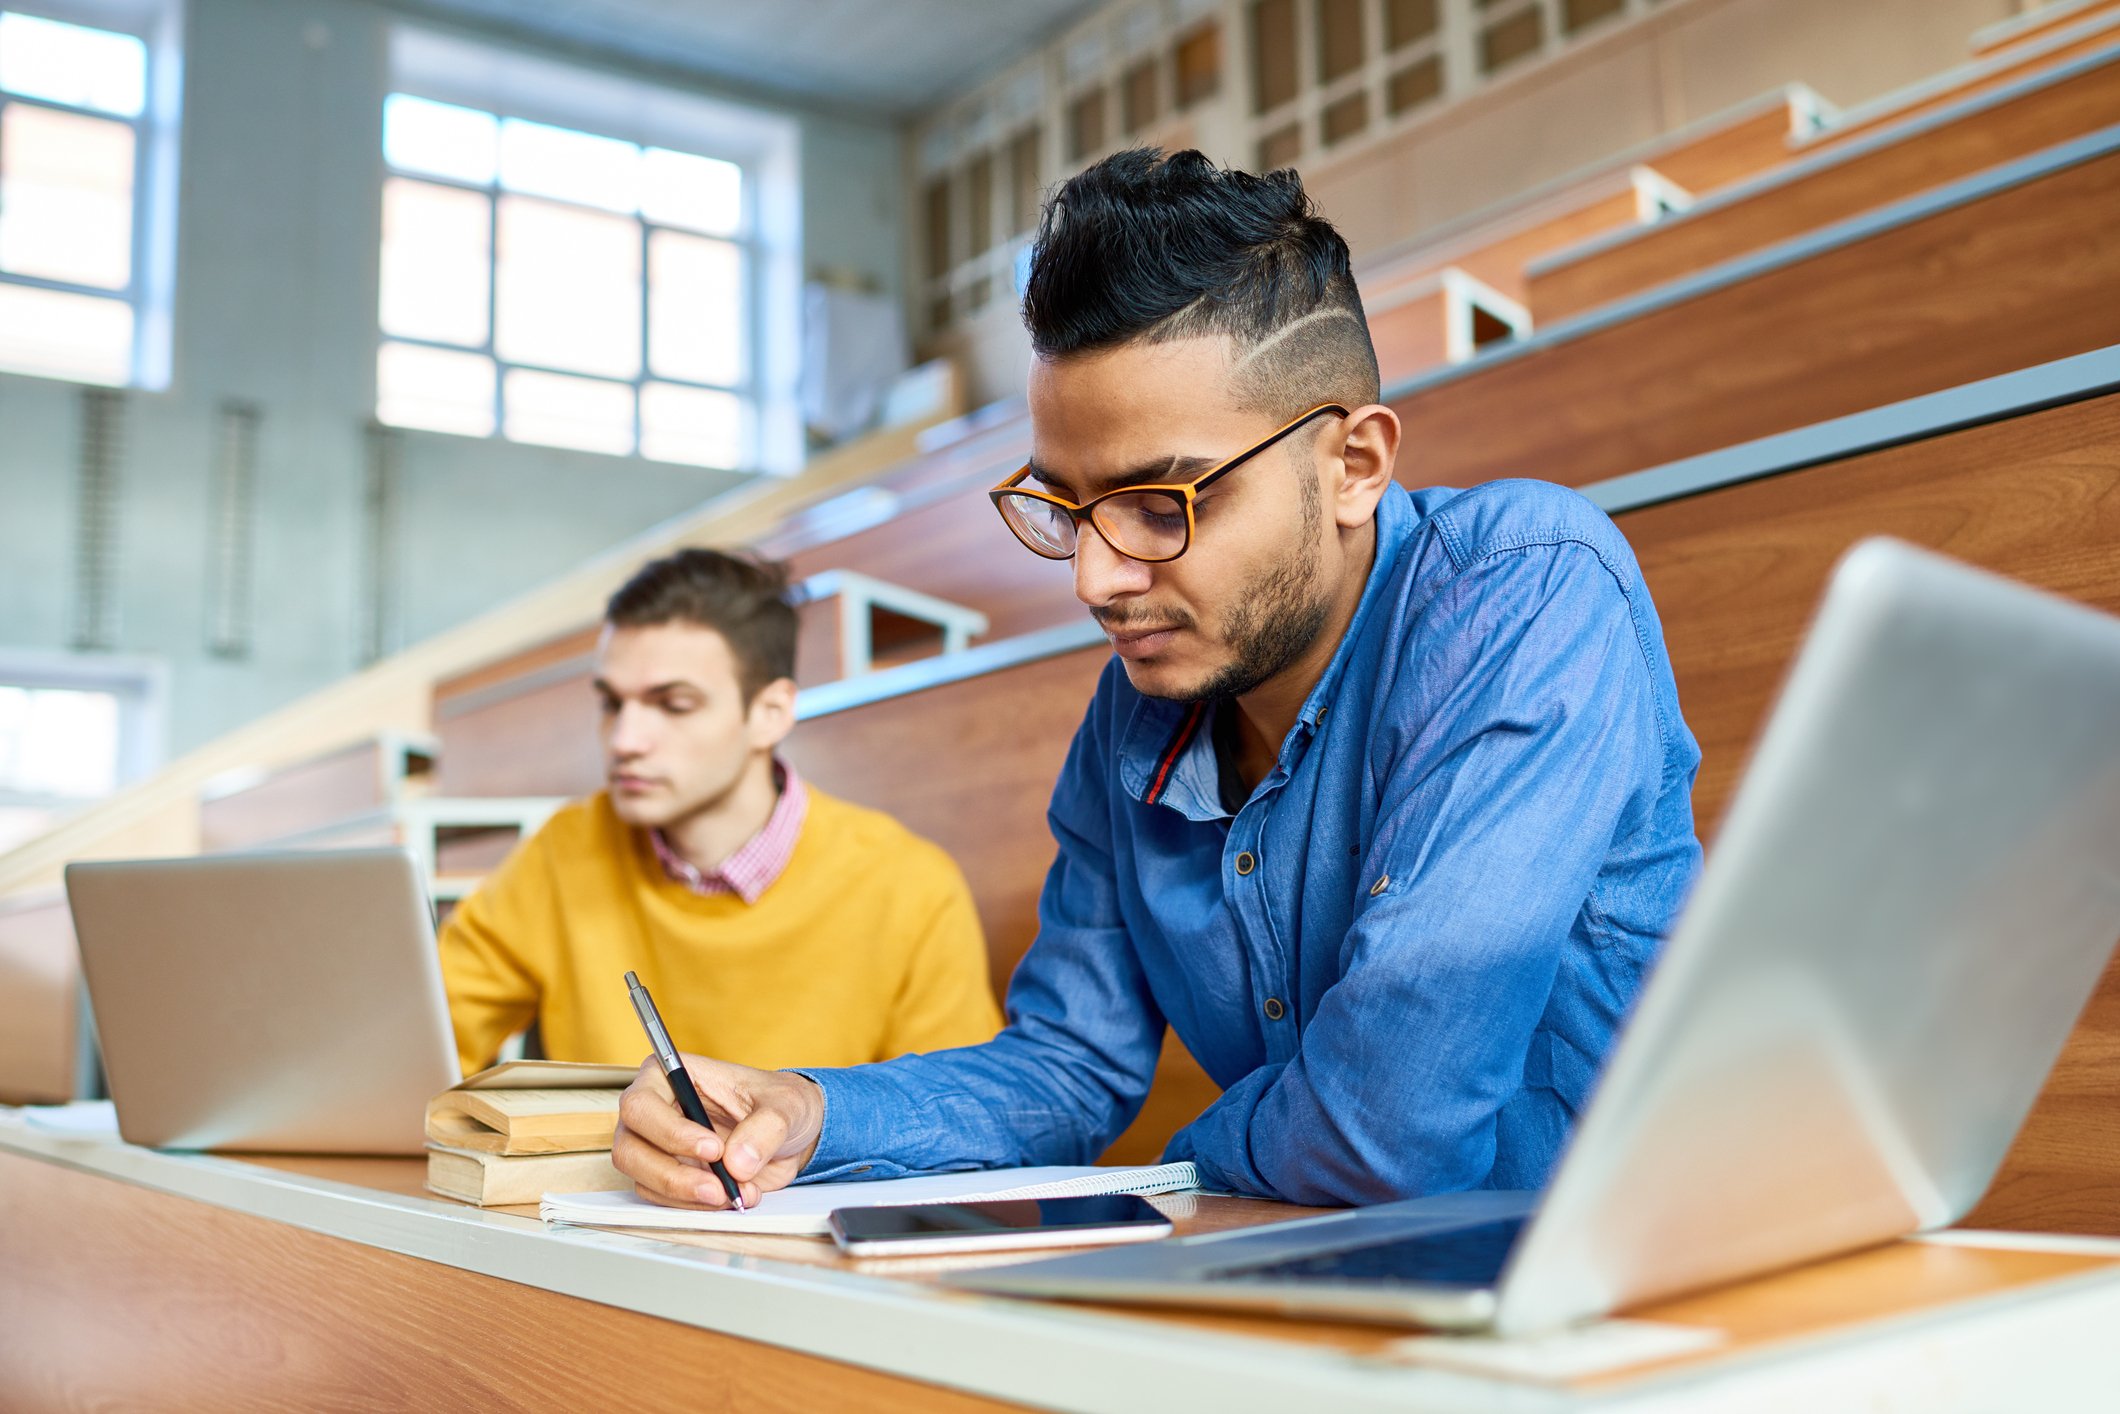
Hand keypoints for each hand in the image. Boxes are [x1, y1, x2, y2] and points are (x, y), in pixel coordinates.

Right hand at [612, 1053, 824, 1209]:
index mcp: (670, 1075)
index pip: (641, 1105)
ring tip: (733, 1193)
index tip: (714, 1149)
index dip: (671, 1132)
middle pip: (629, 1148)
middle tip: (718, 1187)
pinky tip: (731, 1196)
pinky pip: (662, 1199)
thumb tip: (737, 1162)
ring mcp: (656, 1146)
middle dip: (673, 1175)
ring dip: (686, 1196)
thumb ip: (766, 1128)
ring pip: (643, 1179)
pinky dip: (695, 1206)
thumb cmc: (780, 1104)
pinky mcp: (668, 1175)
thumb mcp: (787, 1105)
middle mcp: (654, 1110)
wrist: (790, 1135)